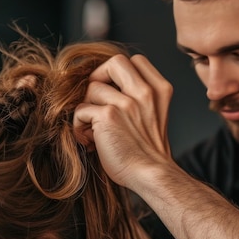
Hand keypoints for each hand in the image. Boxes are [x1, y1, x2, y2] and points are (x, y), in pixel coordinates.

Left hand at [73, 54, 172, 191]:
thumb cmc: (147, 154)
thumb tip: (104, 90)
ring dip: (86, 109)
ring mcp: (127, 102)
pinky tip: (89, 141)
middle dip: (98, 79)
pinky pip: (81, 110)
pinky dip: (79, 126)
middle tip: (95, 102)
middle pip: (114, 62)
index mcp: (160, 90)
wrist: (152, 175)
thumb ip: (139, 99)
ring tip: (91, 131)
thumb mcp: (154, 117)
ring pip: (92, 88)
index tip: (112, 95)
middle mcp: (145, 92)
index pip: (136, 62)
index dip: (117, 74)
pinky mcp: (109, 116)